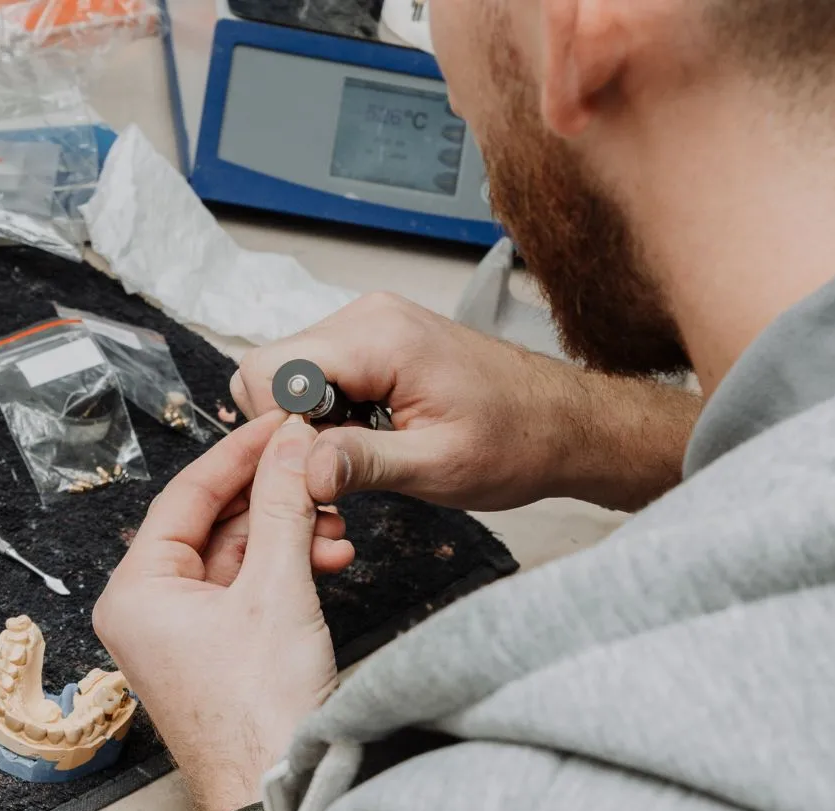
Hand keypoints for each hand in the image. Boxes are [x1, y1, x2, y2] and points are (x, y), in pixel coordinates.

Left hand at [94, 412, 349, 810]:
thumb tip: (288, 445)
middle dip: (272, 497)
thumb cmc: (259, 719)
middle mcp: (147, 610)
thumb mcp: (276, 591)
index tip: (278, 421)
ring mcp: (180, 633)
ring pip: (235, 556)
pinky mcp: (215, 651)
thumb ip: (283, 506)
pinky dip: (285, 570)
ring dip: (287, 534)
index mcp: (135, 592)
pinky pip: (246, 589)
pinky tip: (325, 560)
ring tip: (333, 528)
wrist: (277, 795)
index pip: (185, 495)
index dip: (238, 453)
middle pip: (211, 523)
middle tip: (315, 467)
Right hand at [231, 293, 700, 511]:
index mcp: (378, 339)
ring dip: (311, 422)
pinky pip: (321, 371)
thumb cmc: (516, 441)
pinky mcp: (377, 338)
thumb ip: (361, 463)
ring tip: (365, 452)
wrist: (566, 422)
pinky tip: (372, 435)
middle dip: (290, 427)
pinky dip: (331, 410)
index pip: (268, 370)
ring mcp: (371, 322)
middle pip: (271, 369)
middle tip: (339, 466)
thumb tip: (299, 470)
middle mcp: (367, 316)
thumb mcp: (436, 467)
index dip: (277, 428)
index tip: (315, 464)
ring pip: (292, 372)